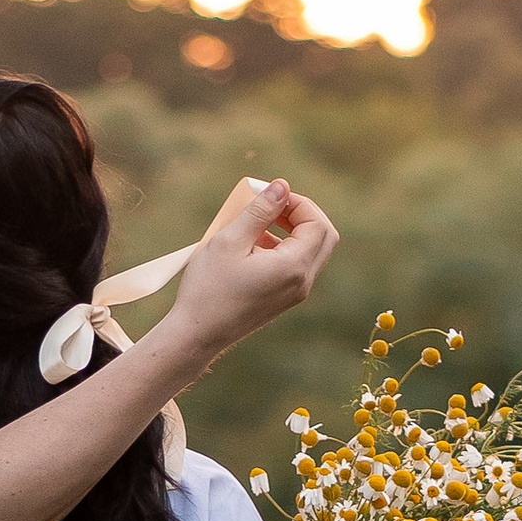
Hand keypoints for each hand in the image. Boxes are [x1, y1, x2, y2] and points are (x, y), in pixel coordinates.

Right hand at [158, 178, 338, 366]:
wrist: (197, 334)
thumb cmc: (208, 288)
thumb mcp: (230, 240)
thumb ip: (259, 211)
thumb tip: (281, 186)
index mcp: (293, 267)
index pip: (317, 223)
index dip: (298, 203)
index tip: (270, 196)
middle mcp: (302, 282)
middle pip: (324, 236)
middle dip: (302, 214)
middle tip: (273, 205)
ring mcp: (295, 293)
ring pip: (313, 250)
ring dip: (293, 230)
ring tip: (260, 222)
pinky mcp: (285, 299)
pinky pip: (298, 265)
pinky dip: (285, 247)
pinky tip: (255, 244)